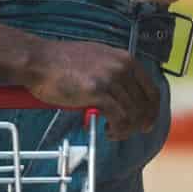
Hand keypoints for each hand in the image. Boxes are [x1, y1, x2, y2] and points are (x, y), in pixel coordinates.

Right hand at [23, 40, 162, 140]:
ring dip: (126, 129)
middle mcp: (123, 67)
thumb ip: (115, 72)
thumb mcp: (99, 59)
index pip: (152, 90)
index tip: (148, 122)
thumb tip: (124, 93)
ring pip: (134, 114)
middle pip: (145, 105)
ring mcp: (111, 78)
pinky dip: (117, 130)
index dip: (152, 110)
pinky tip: (107, 131)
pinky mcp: (97, 91)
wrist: (40, 60)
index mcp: (126, 59)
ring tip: (113, 132)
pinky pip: (119, 118)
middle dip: (140, 123)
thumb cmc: (63, 62)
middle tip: (130, 132)